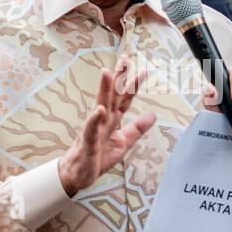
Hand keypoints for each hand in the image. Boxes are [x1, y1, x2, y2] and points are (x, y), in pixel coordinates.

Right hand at [58, 57, 155, 195]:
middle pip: (112, 95)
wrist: (79, 173)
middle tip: (124, 58)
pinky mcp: (87, 142)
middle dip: (118, 77)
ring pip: (100, 105)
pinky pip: (90, 129)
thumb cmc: (98, 155)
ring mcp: (94, 128)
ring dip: (103, 89)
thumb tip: (153, 114)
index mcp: (112, 119)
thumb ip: (137, 128)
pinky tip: (99, 109)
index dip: (134, 85)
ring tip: (107, 72)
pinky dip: (94, 119)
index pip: (125, 99)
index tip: (143, 69)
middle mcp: (103, 119)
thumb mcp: (123, 141)